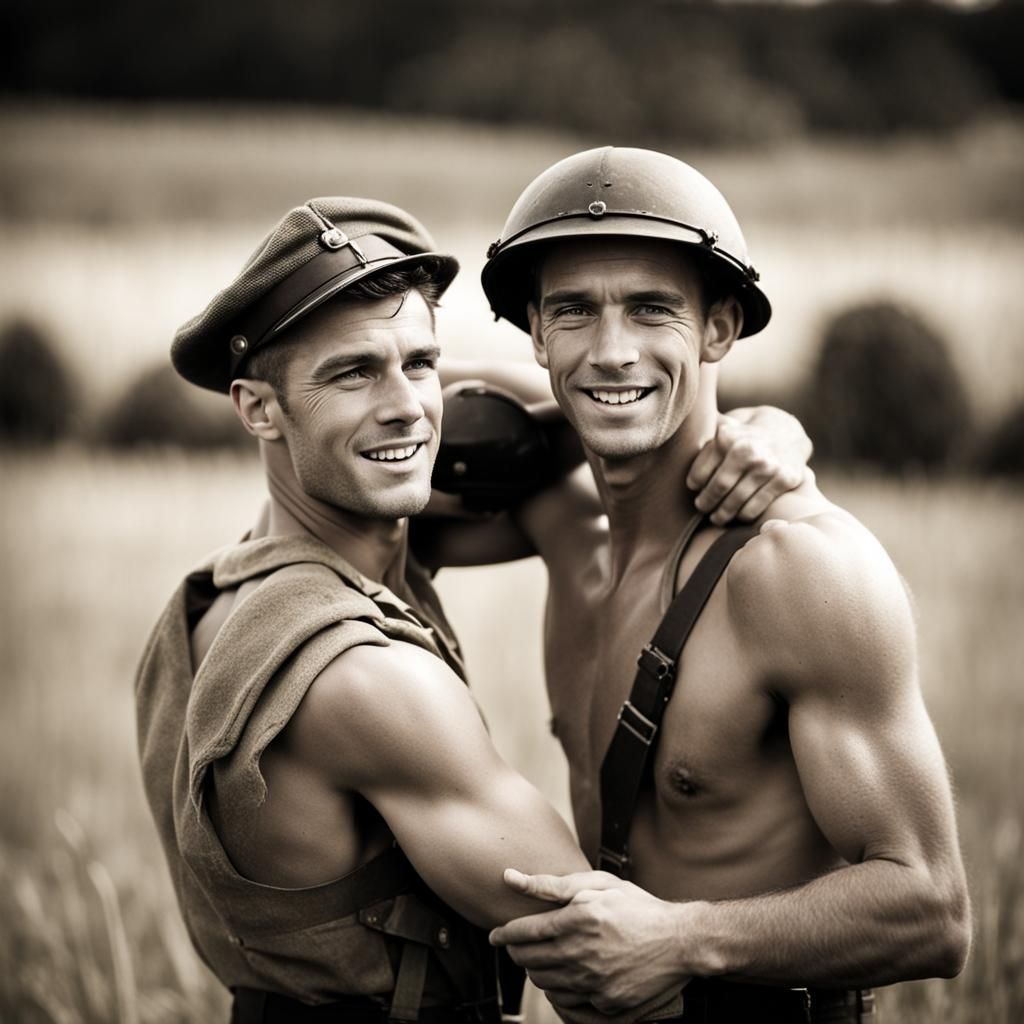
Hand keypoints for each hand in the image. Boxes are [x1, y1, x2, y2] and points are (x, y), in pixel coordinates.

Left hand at [490, 869, 689, 1012]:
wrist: (680, 942)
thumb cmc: (638, 907)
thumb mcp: (598, 885)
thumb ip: (552, 884)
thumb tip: (511, 878)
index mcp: (577, 921)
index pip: (524, 932)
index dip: (505, 934)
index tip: (495, 935)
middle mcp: (581, 954)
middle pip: (530, 961)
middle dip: (518, 952)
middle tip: (519, 946)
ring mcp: (593, 983)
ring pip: (545, 983)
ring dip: (537, 971)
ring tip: (543, 958)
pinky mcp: (606, 1004)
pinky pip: (569, 1002)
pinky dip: (561, 989)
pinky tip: (567, 976)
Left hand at [687, 409, 810, 524]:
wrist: (785, 431)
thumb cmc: (742, 435)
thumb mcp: (722, 428)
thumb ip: (700, 437)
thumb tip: (673, 445)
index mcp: (727, 437)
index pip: (700, 472)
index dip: (694, 485)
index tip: (694, 490)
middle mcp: (747, 450)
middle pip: (718, 488)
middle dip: (706, 502)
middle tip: (702, 507)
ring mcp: (768, 465)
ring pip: (736, 501)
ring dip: (722, 514)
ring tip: (716, 517)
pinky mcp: (785, 479)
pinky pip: (756, 507)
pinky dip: (743, 515)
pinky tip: (738, 515)